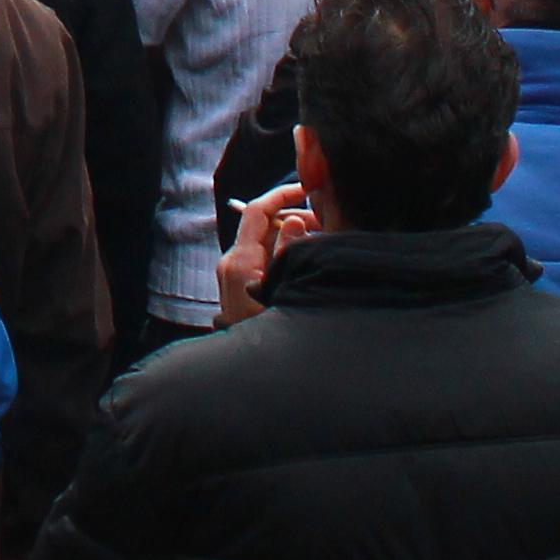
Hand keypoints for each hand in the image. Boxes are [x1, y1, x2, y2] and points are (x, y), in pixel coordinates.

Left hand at [214, 181, 313, 321]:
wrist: (246, 370)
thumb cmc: (265, 332)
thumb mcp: (281, 289)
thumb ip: (289, 252)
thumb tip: (295, 220)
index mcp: (240, 260)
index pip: (256, 211)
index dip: (281, 195)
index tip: (307, 188)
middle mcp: (233, 262)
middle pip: (263, 225)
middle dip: (294, 219)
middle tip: (326, 226)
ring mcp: (235, 274)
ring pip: (266, 242)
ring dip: (292, 237)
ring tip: (322, 244)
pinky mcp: (242, 285)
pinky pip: (264, 258)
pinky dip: (284, 253)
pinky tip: (308, 262)